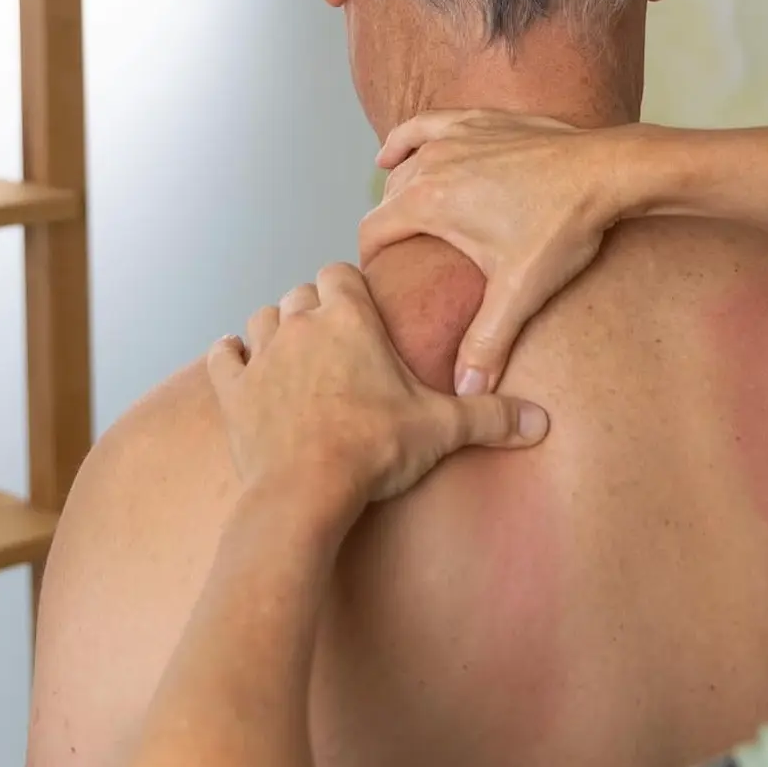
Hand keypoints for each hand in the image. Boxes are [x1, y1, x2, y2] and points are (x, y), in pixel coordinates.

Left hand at [207, 263, 548, 509]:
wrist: (305, 493)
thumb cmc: (375, 451)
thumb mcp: (442, 430)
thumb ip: (492, 418)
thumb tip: (544, 422)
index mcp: (349, 317)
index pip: (342, 273)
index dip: (350, 288)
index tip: (363, 310)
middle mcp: (301, 324)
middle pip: (302, 293)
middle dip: (316, 309)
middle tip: (337, 341)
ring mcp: (263, 355)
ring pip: (262, 317)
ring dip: (276, 328)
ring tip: (295, 353)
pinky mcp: (233, 389)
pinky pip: (223, 355)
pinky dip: (231, 358)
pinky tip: (243, 368)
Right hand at [360, 110, 621, 393]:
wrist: (609, 170)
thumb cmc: (564, 225)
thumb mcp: (520, 291)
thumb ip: (487, 342)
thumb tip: (465, 391)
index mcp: (429, 201)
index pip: (373, 232)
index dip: (372, 262)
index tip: (383, 285)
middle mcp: (432, 162)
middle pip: (387, 201)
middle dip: (389, 232)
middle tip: (406, 266)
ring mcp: (456, 137)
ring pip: (404, 165)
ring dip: (397, 193)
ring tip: (404, 225)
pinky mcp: (479, 121)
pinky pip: (425, 125)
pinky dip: (403, 140)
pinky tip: (391, 155)